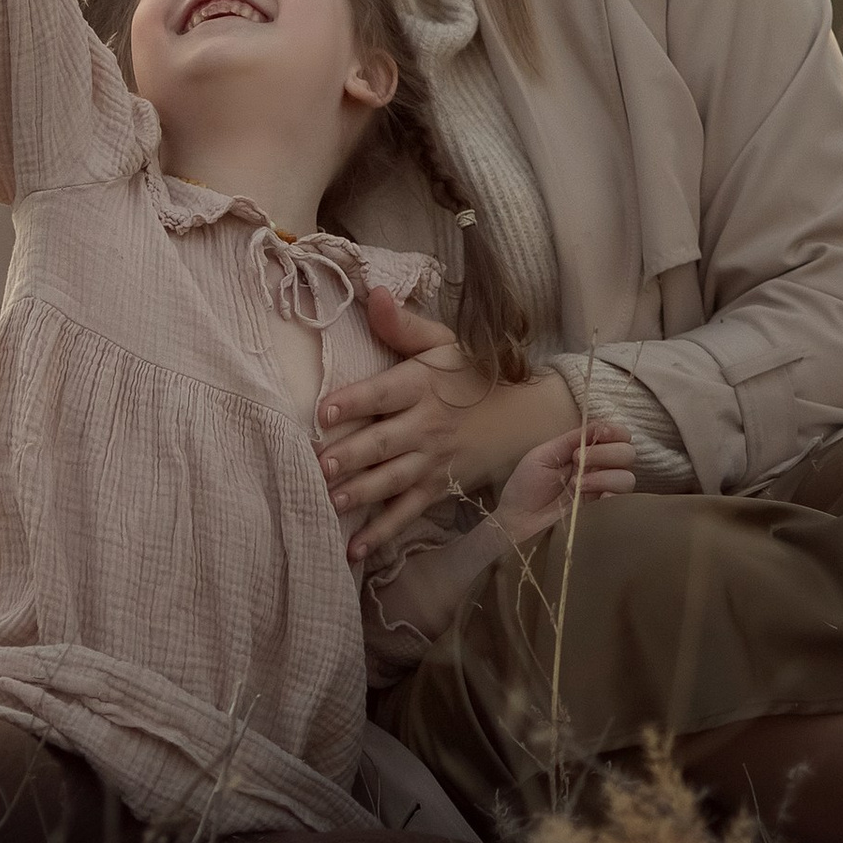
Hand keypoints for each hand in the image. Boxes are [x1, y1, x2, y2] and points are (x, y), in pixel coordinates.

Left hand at [319, 289, 577, 559]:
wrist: (523, 416)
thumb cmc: (471, 374)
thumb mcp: (443, 342)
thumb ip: (403, 325)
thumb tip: (373, 293)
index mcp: (422, 384)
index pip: (384, 392)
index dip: (354, 401)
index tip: (324, 411)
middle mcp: (426, 425)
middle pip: (384, 442)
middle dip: (352, 455)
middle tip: (320, 464)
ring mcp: (432, 462)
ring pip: (392, 480)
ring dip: (361, 493)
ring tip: (332, 501)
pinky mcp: (438, 489)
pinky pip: (407, 513)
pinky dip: (382, 533)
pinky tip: (354, 549)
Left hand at [495, 417, 635, 546]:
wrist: (516, 521)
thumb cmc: (526, 487)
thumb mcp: (544, 454)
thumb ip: (572, 439)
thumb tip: (598, 425)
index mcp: (587, 452)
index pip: (618, 437)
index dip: (615, 431)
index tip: (601, 433)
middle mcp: (600, 471)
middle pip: (628, 453)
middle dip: (605, 452)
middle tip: (578, 459)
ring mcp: (602, 493)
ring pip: (627, 477)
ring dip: (604, 476)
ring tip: (576, 484)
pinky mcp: (601, 514)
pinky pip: (622, 502)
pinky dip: (611, 495)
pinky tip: (591, 498)